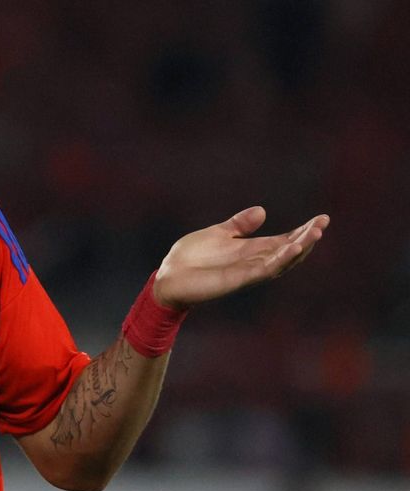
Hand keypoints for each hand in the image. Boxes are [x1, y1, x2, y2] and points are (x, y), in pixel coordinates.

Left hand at [153, 206, 328, 308]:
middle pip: (288, 251)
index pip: (283, 241)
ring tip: (314, 234)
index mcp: (250, 250)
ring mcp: (247, 272)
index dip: (302, 231)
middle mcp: (253, 262)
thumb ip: (240, 225)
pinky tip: (292, 248)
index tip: (321, 218)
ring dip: (298, 249)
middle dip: (306, 238)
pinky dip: (279, 260)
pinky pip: (264, 270)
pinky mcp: (237, 279)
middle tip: (322, 224)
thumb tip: (263, 210)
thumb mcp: (218, 233)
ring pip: (281, 262)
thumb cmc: (189, 257)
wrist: (168, 276)